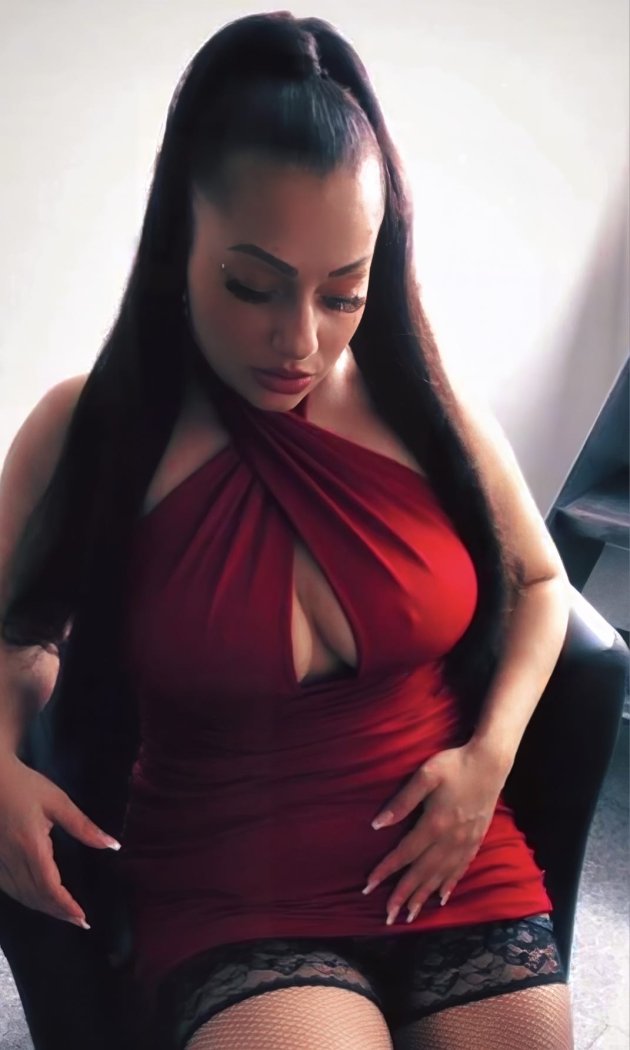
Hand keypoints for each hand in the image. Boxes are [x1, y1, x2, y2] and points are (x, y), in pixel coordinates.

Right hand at [0, 752, 120, 928]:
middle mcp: (12, 858)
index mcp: (30, 845)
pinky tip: (37, 899)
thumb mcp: (58, 801)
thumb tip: (112, 845)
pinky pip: (9, 888)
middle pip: (35, 896)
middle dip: (58, 912)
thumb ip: (84, 827)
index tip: (82, 918)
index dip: (66, 906)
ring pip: (21, 896)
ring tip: (64, 914)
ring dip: (42, 908)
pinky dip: (26, 899)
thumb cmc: (24, 785)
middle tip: (79, 921)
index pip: (49, 886)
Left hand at [362, 741, 509, 924]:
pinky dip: (449, 886)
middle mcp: (450, 839)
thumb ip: (402, 801)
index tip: (368, 887)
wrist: (490, 763)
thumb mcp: (425, 775)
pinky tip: (441, 898)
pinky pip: (460, 870)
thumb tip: (377, 824)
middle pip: (422, 873)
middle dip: (403, 895)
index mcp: (434, 823)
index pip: (404, 853)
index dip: (386, 871)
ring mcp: (465, 842)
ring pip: (441, 876)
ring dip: (424, 897)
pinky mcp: (475, 840)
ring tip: (410, 916)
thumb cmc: (454, 764)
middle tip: (387, 917)